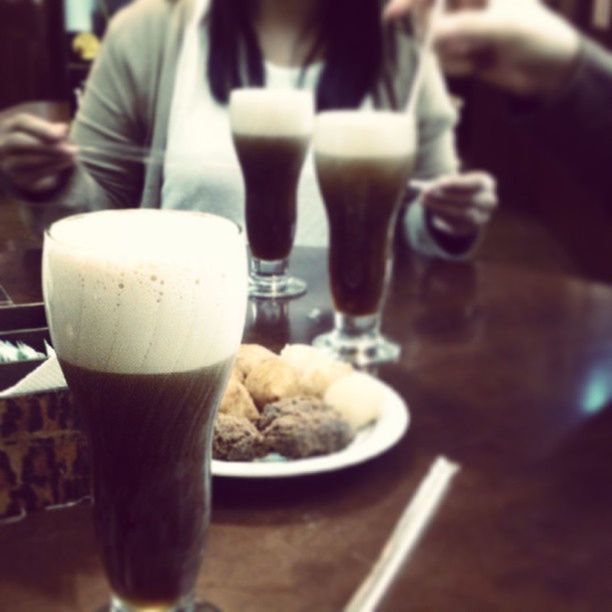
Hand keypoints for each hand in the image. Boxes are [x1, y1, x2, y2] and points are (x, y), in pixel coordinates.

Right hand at [0, 113, 76, 194]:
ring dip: (53, 159)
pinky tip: (65, 164)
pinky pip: (33, 175)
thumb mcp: (45, 133)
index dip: (42, 128)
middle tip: (70, 150)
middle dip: (46, 146)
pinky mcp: (18, 179)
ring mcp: (8, 163)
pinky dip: (52, 169)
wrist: (31, 167)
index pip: (21, 122)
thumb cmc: (41, 143)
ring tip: (71, 156)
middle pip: (19, 141)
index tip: (62, 134)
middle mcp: (3, 144)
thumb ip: (53, 130)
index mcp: (11, 127)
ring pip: (26, 160)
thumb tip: (63, 129)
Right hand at [384, 0, 580, 98]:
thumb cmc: (537, 36)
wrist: (550, 70)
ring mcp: (462, 26)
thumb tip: (429, 35)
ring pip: (433, 40)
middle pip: (429, 15)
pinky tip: (478, 64)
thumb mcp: (504, 29)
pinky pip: (441, 58)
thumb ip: (466, 28)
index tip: (393, 15)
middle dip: (435, 34)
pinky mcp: (461, 49)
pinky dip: (455, 65)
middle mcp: (466, 3)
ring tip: (478, 56)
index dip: (413, 1)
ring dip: (449, 54)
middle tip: (459, 47)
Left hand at [421, 171, 496, 237]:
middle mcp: (488, 201)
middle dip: (444, 197)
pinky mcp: (471, 229)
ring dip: (441, 208)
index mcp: (486, 183)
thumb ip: (438, 183)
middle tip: (424, 193)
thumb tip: (418, 186)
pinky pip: (457, 226)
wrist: (465, 204)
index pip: (474, 183)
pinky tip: (431, 214)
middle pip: (468, 200)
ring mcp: (482, 217)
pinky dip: (442, 219)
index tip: (439, 183)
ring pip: (462, 214)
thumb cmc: (455, 187)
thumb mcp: (450, 181)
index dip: (457, 184)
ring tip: (425, 202)